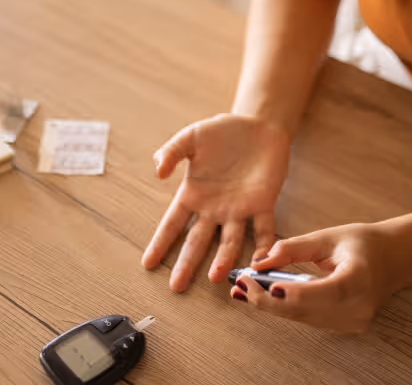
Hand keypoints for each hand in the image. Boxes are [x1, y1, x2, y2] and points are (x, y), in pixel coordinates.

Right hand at [141, 114, 291, 291]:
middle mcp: (214, 208)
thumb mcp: (190, 137)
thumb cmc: (221, 132)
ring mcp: (239, 209)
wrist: (257, 124)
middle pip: (197, 241)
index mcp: (193, 194)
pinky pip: (264, 229)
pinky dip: (263, 246)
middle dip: (186, 263)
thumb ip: (171, 152)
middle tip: (176, 286)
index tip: (147, 263)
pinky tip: (259, 262)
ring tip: (215, 277)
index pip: (173, 223)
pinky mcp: (263, 204)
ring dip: (223, 259)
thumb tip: (158, 172)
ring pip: (230, 241)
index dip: (160, 242)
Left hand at [230, 223, 397, 332]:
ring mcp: (351, 321)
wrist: (392, 260)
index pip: (326, 291)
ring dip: (270, 305)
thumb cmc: (362, 244)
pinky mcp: (343, 326)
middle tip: (240, 284)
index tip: (268, 286)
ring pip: (301, 317)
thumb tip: (260, 261)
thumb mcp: (327, 237)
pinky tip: (263, 296)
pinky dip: (284, 308)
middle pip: (305, 310)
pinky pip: (307, 319)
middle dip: (267, 299)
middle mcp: (358, 306)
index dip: (295, 293)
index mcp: (359, 278)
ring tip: (242, 290)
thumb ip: (293, 248)